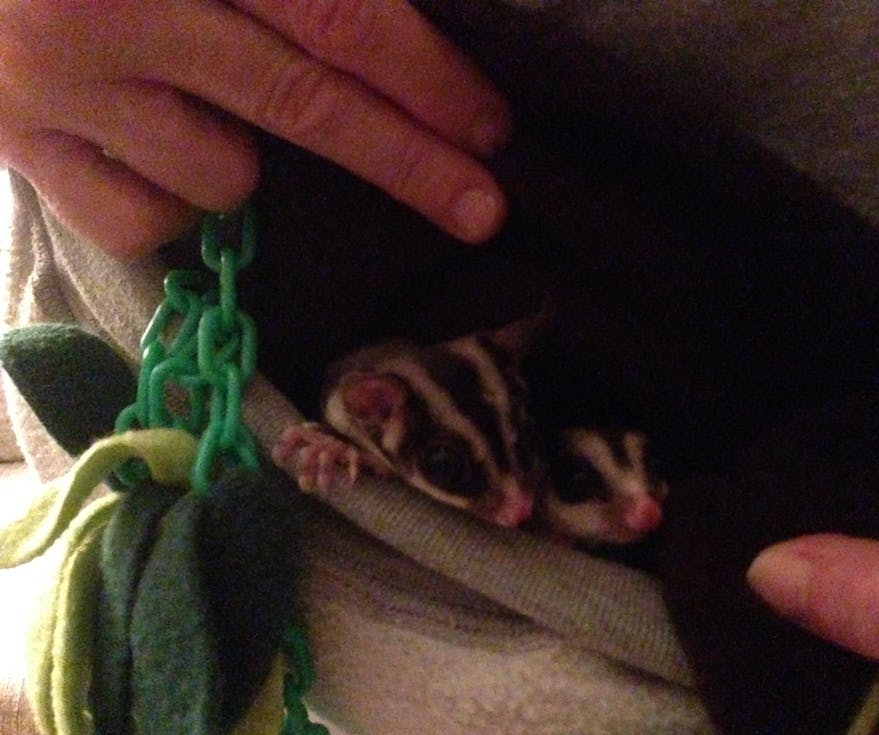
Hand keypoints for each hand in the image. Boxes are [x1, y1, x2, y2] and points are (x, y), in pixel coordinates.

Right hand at [0, 0, 510, 257]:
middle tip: (482, 210)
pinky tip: (148, 143)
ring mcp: (54, 86)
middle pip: (300, 104)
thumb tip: (382, 42)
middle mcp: (111, 9)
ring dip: (243, 157)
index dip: (425, 75)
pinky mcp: (20, 149)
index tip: (489, 129)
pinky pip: (147, 225)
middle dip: (407, 164)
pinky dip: (173, 198)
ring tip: (201, 101)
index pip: (334, 13)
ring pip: (223, 178)